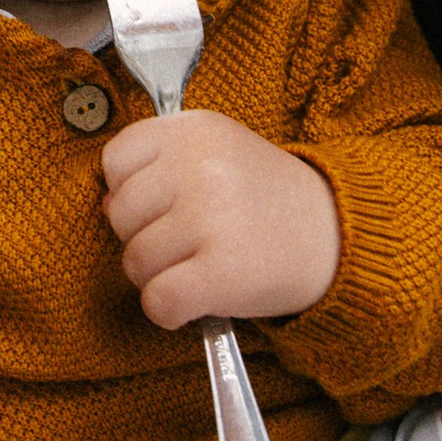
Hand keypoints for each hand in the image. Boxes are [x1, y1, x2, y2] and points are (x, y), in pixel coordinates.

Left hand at [99, 110, 341, 330]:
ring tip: (201, 266)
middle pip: (118, 214)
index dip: (131, 191)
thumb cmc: (266, 199)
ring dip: (159, 276)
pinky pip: (157, 301)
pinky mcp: (222, 273)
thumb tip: (103, 206)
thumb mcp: (218, 154)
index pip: (115, 159)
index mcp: (195, 128)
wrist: (338, 237)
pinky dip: (169, 311)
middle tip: (189, 241)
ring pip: (134, 262)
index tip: (166, 203)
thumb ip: (160, 167)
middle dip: (143, 236)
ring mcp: (210, 218)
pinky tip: (197, 301)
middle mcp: (200, 166)